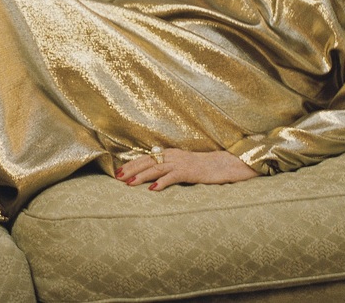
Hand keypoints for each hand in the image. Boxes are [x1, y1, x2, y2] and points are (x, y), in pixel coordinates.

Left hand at [116, 148, 259, 190]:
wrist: (226, 164)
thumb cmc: (205, 168)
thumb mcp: (184, 165)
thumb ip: (169, 168)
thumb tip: (152, 177)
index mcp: (170, 153)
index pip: (147, 158)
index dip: (132, 164)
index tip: (119, 172)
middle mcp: (173, 156)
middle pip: (148, 161)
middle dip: (131, 169)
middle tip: (117, 178)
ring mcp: (181, 163)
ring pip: (157, 168)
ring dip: (141, 176)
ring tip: (129, 183)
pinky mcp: (190, 172)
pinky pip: (173, 176)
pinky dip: (162, 182)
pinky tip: (152, 189)